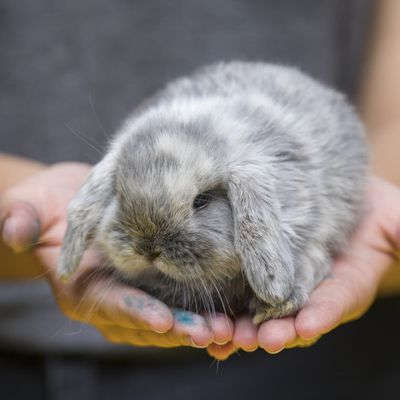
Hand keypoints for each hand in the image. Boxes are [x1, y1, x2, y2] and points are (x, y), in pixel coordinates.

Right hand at [0, 162, 232, 347]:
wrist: (74, 202)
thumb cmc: (50, 203)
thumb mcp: (30, 204)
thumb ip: (21, 217)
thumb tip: (13, 228)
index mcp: (81, 288)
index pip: (108, 304)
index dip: (134, 311)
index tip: (163, 317)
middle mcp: (111, 300)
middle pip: (146, 321)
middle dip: (179, 329)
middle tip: (213, 333)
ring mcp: (136, 295)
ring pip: (169, 320)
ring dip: (199, 326)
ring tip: (231, 329)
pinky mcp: (156, 284)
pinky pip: (180, 304)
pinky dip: (204, 311)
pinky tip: (233, 313)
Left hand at [208, 176, 399, 359]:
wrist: (338, 196)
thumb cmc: (370, 209)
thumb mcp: (395, 217)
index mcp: (347, 284)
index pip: (336, 302)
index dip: (322, 315)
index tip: (306, 326)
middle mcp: (313, 290)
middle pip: (294, 317)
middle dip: (276, 331)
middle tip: (256, 339)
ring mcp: (285, 284)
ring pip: (263, 312)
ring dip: (245, 327)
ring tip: (226, 335)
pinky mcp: (259, 273)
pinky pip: (242, 294)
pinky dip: (228, 309)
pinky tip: (210, 322)